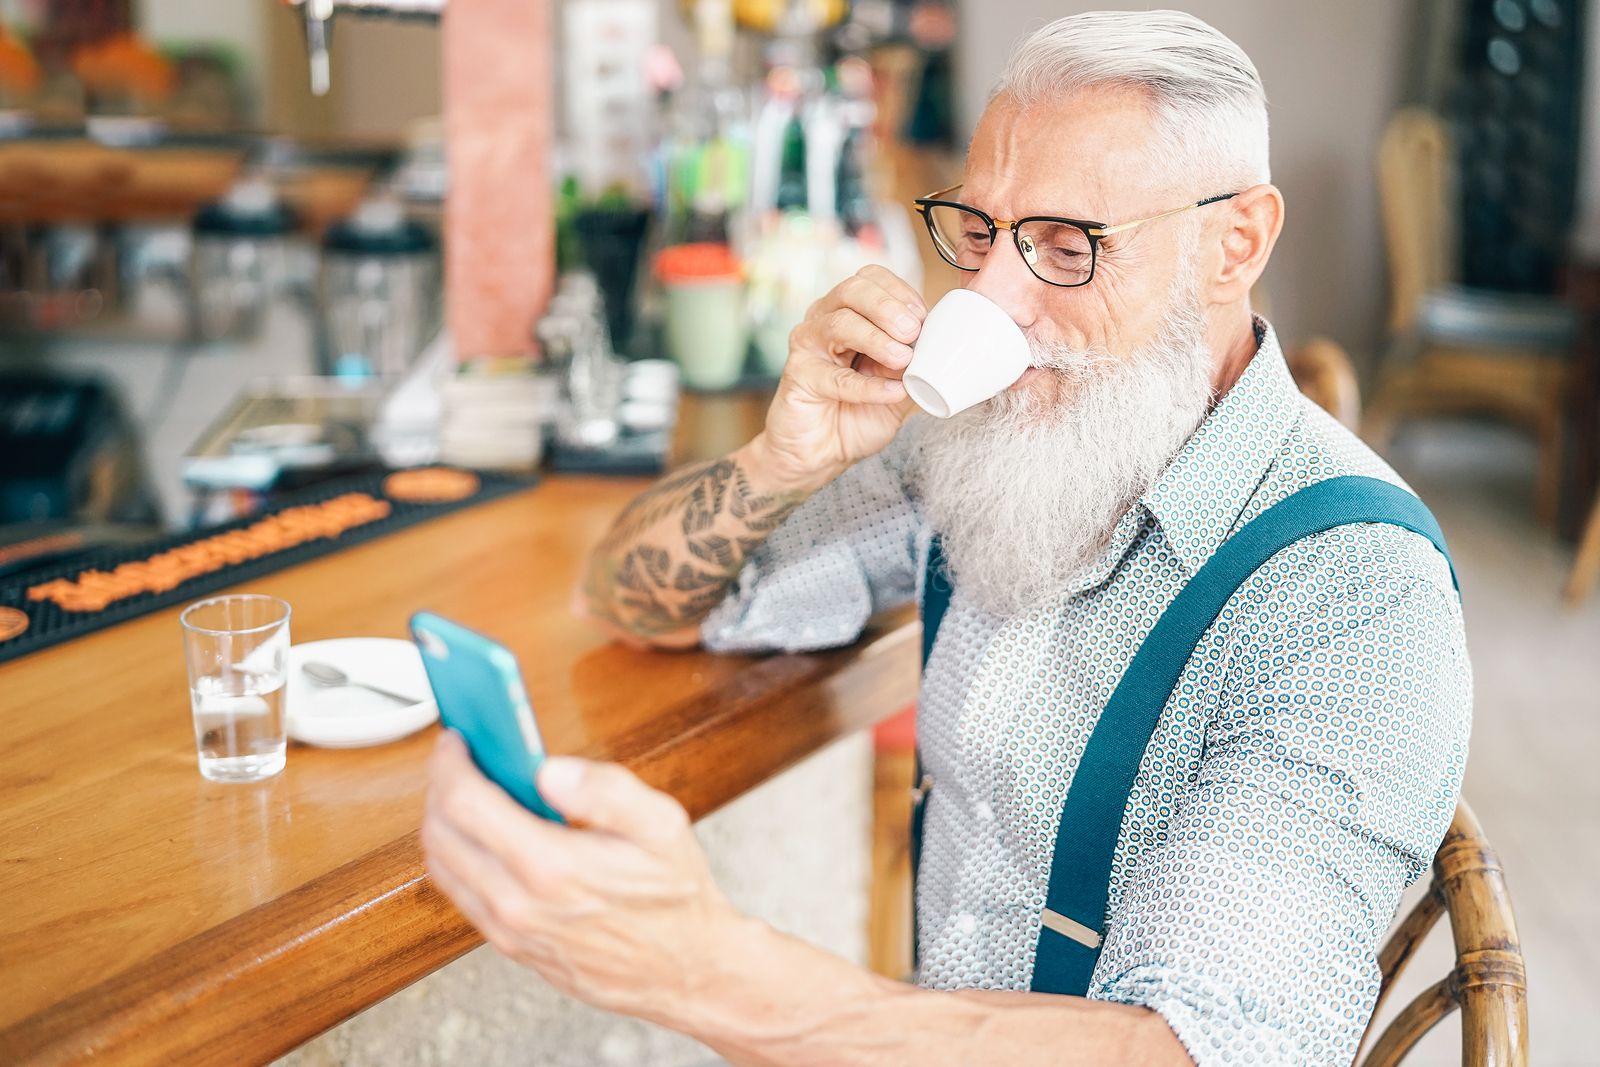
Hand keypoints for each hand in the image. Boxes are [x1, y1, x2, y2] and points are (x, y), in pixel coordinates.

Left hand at [421, 731, 738, 1023]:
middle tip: (458, 760)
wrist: (683, 970)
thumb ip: (606, 790)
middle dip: (439, 786)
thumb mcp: (661, 826)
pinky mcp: (510, 946)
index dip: (450, 764)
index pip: (465, 804)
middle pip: (441, 833)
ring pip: (442, 866)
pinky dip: (457, 856)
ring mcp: (510, 930)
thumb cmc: (674, 896)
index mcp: (551, 866)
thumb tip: (549, 769)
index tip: (456, 741)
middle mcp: (519, 903)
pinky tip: (482, 834)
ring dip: (442, 821)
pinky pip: (460, 894)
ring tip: (466, 791)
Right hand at [755, 265, 924, 490]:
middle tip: (912, 331)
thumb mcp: (897, 384)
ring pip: (840, 323)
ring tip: (902, 359)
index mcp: (849, 311)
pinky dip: (868, 386)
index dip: (899, 291)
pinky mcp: (799, 375)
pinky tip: (891, 392)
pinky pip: (835, 376)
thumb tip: (935, 342)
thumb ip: (913, 362)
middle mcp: (825, 319)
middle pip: (853, 289)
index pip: (871, 279)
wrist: (823, 453)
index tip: (923, 317)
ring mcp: (809, 345)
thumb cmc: (857, 414)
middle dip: (888, 307)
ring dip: (877, 339)